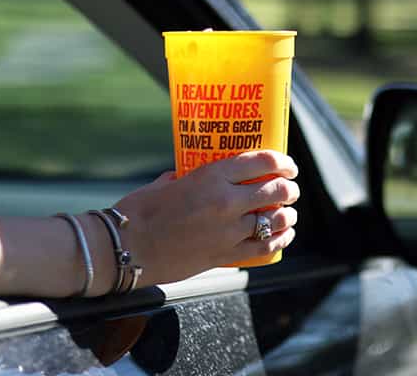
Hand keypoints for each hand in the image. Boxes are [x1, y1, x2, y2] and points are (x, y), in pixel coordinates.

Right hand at [114, 150, 299, 286]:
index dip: (282, 161)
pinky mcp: (226, 255)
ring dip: (288, 215)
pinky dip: (280, 239)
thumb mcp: (167, 182)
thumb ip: (189, 176)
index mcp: (212, 176)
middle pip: (275, 190)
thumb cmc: (140, 211)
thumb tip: (195, 173)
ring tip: (289, 213)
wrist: (126, 248)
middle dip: (289, 188)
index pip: (261, 162)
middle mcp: (226, 201)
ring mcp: (228, 230)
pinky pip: (264, 247)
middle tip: (290, 189)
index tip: (288, 165)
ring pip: (275, 219)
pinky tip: (285, 235)